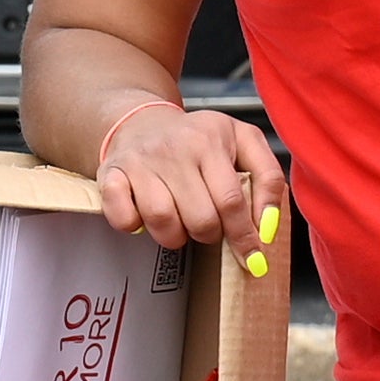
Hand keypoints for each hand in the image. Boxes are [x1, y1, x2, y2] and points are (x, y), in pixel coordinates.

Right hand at [89, 100, 285, 255]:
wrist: (143, 121)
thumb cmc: (198, 139)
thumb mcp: (244, 143)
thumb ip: (268, 179)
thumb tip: (267, 228)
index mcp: (211, 139)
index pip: (232, 202)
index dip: (244, 237)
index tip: (253, 259)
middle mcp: (174, 148)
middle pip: (200, 219)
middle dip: (209, 235)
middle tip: (207, 225)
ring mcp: (140, 161)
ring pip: (163, 222)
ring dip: (174, 235)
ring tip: (178, 220)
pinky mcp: (111, 175)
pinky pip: (124, 219)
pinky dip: (134, 226)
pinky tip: (143, 215)